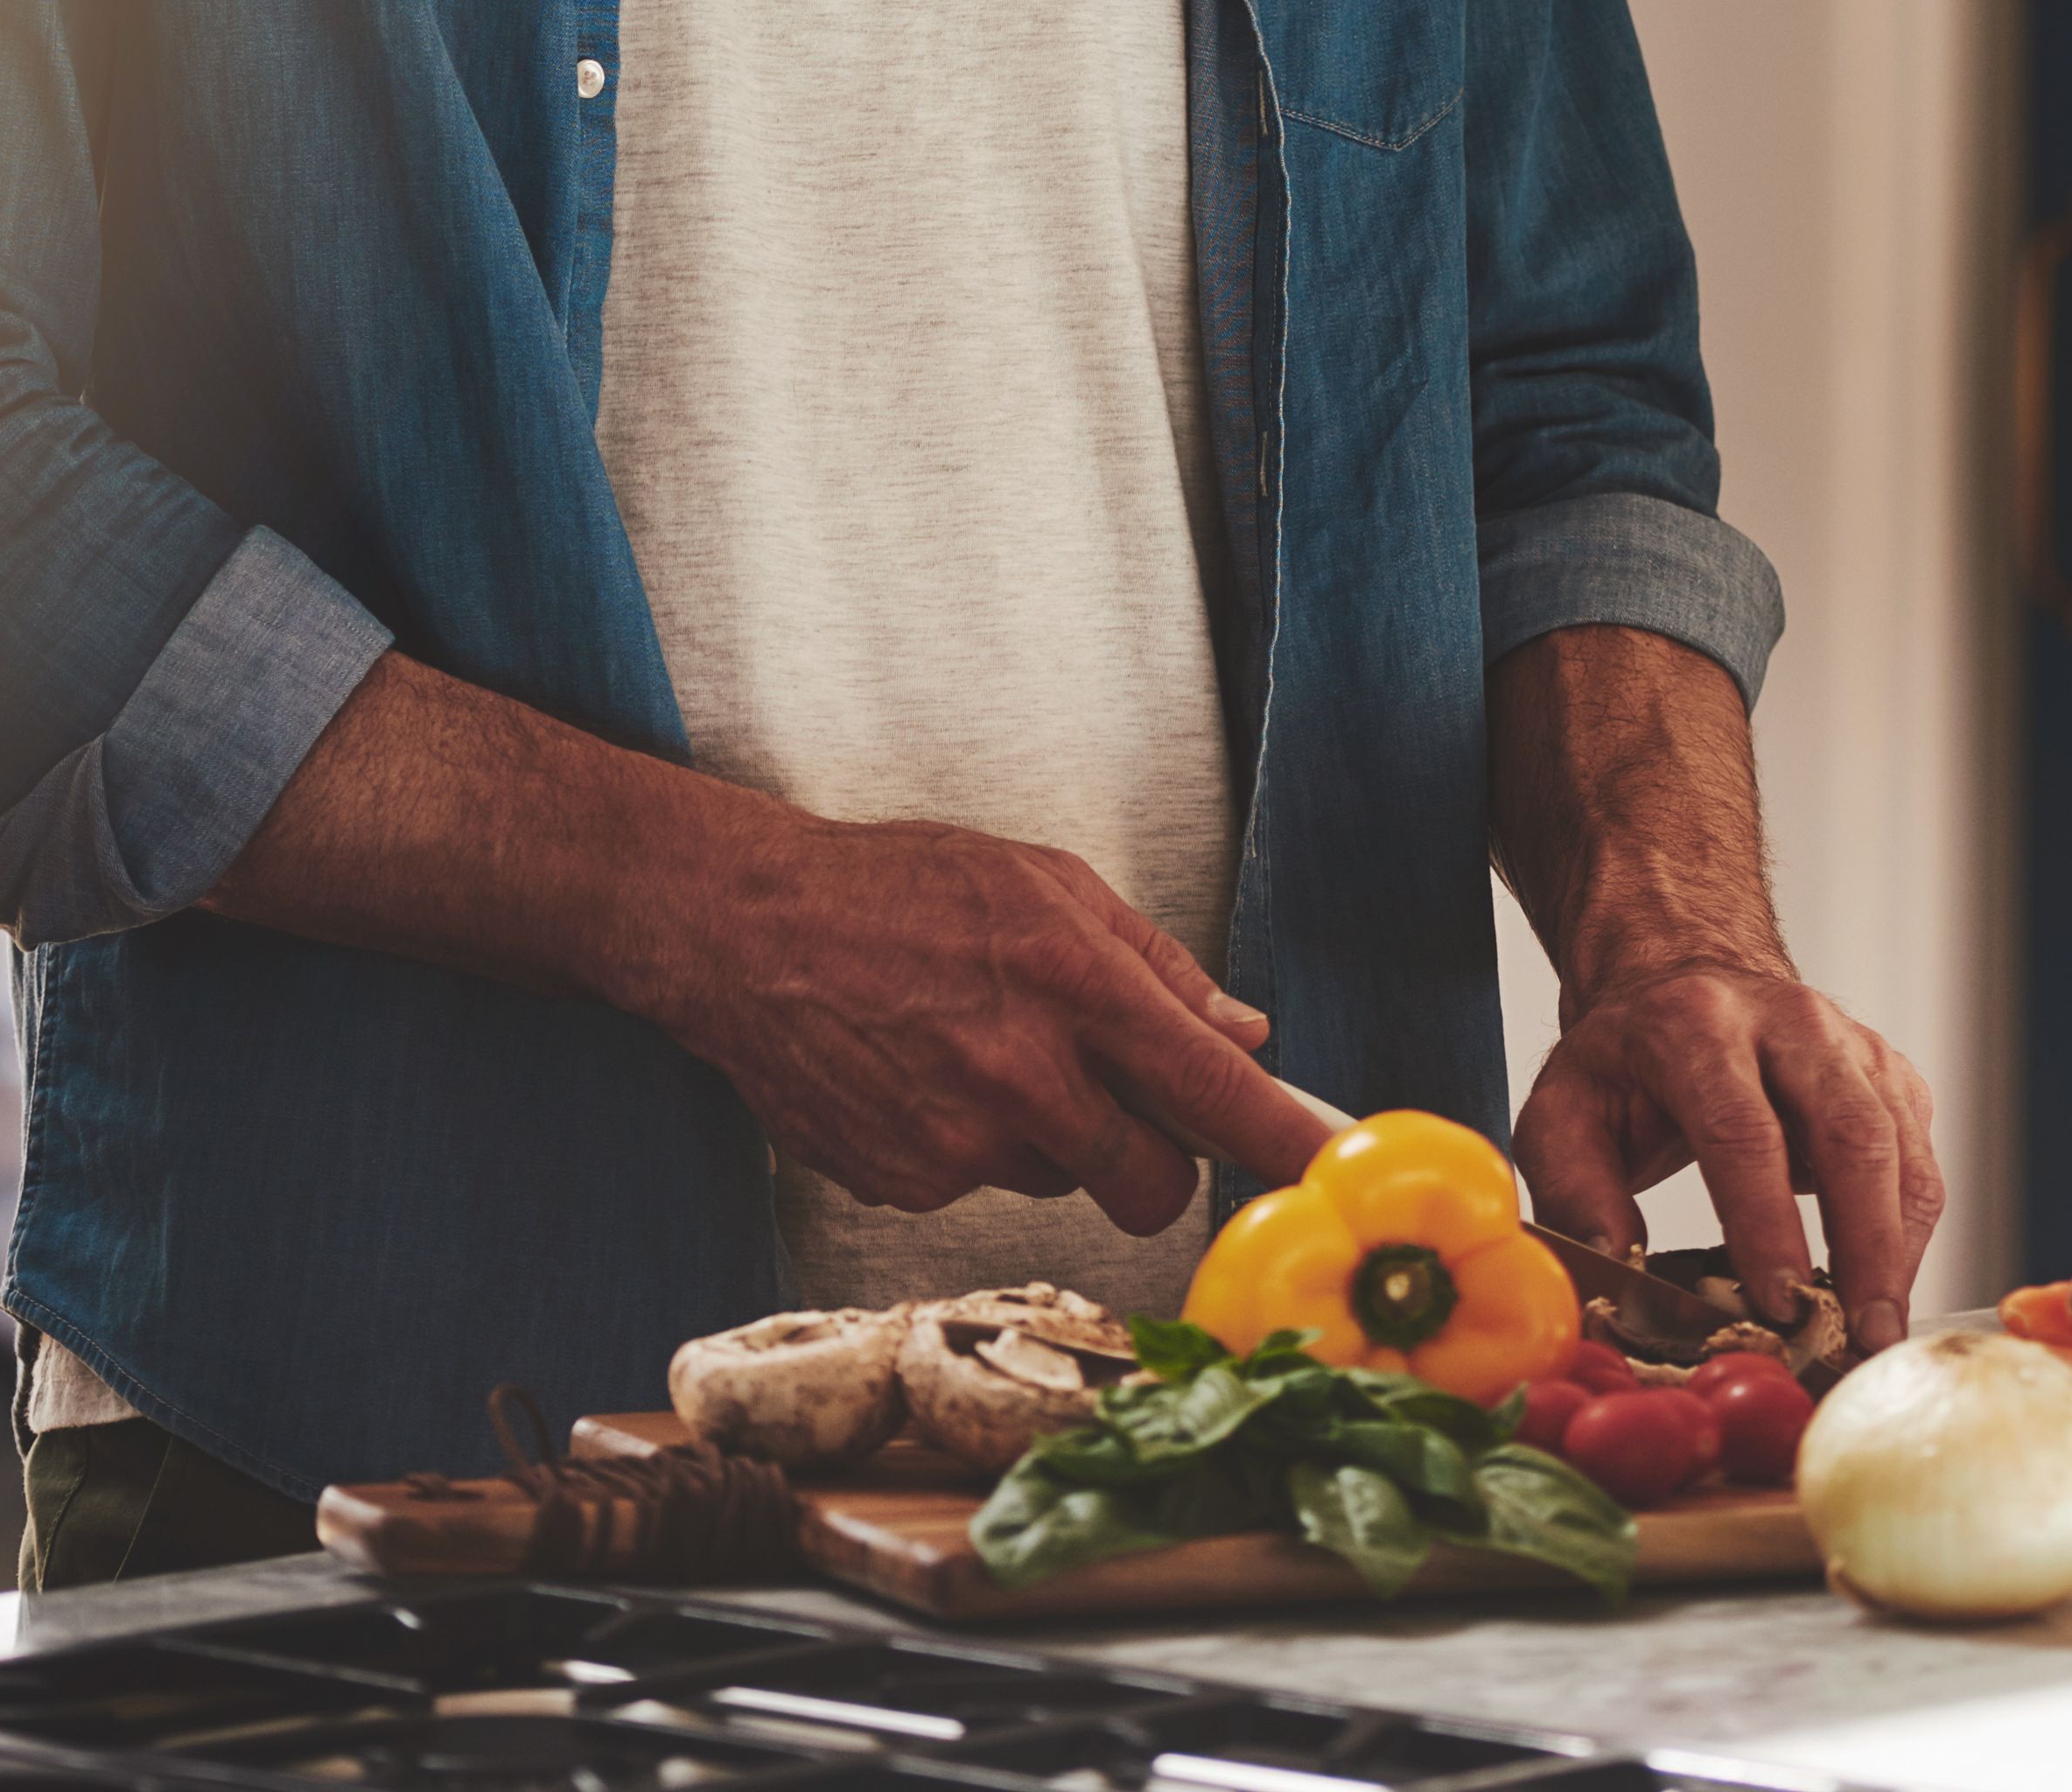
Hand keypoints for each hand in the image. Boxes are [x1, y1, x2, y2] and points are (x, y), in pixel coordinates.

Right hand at [640, 811, 1340, 1235]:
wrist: (740, 929)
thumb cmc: (892, 889)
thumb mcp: (1043, 882)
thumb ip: (1155, 965)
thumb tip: (1243, 1031)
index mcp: (1071, 981)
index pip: (1211, 1091)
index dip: (1283, 1143)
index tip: (1330, 1173)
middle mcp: (1022, 1073)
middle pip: (1151, 1184)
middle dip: (1156, 1160)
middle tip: (1116, 1099)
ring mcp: (958, 1141)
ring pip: (1062, 1179)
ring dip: (1050, 1136)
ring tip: (978, 1049)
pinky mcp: (905, 1183)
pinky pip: (981, 1188)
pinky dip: (973, 1146)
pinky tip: (925, 1076)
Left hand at [1512, 951, 1943, 1365]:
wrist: (1683, 979)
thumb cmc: (1626, 1062)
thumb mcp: (1563, 1112)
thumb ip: (1573, 1190)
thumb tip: (1614, 1263)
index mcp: (1698, 1026)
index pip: (1743, 1129)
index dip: (1766, 1221)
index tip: (1778, 1300)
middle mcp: (1790, 1022)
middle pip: (1849, 1133)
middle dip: (1864, 1245)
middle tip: (1858, 1337)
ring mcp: (1851, 1044)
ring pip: (1898, 1148)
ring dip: (1898, 1250)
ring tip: (1877, 1331)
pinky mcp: (1890, 1074)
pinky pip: (1918, 1158)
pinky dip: (1910, 1231)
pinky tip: (1884, 1285)